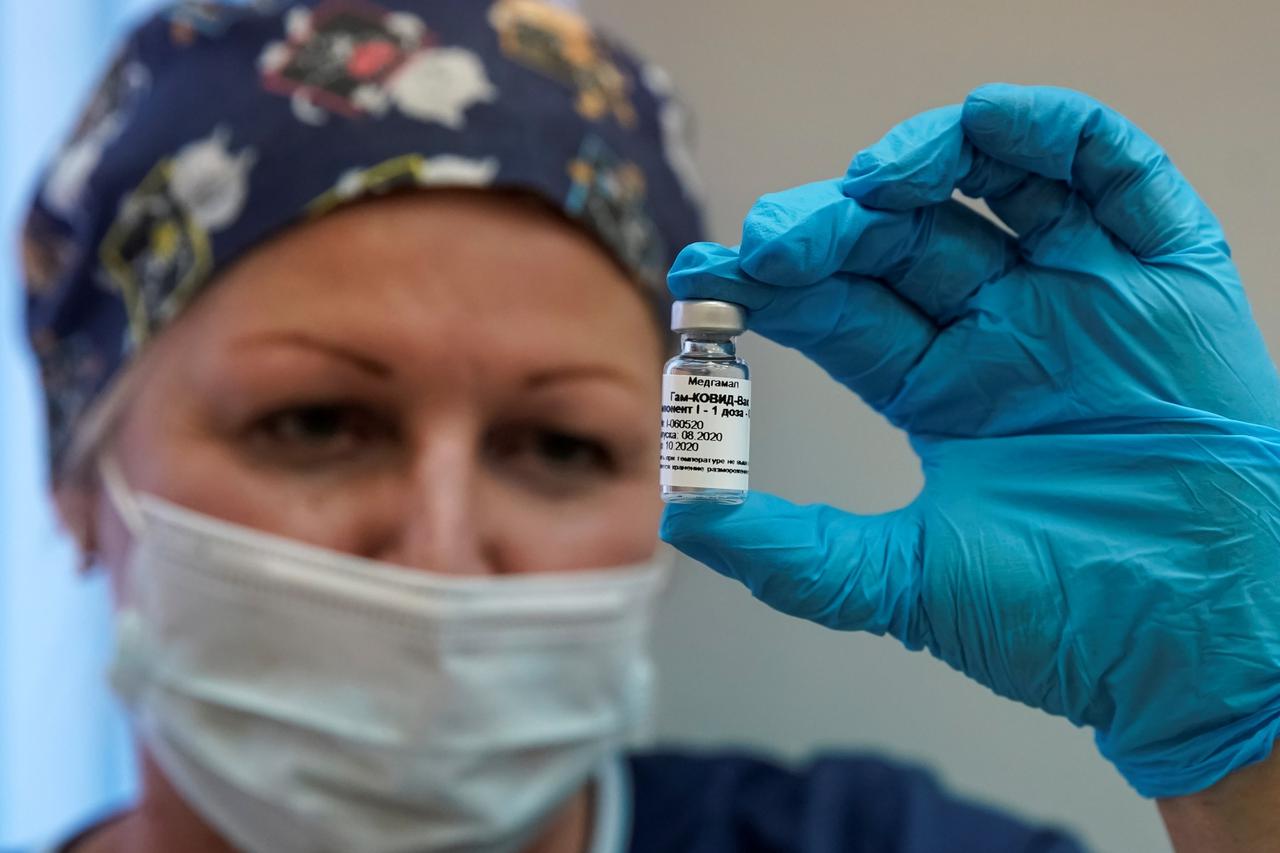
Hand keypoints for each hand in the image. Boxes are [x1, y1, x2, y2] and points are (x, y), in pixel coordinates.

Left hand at [662, 84, 1279, 798]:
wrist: (1205, 647)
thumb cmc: (1066, 621)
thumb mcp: (903, 585)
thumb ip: (793, 556)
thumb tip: (683, 517)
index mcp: (939, 392)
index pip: (839, 310)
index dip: (770, 287)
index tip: (705, 277)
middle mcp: (1001, 333)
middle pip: (897, 240)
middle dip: (827, 229)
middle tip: (770, 240)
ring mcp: (1080, 296)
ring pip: (990, 187)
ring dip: (923, 164)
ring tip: (869, 186)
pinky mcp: (1165, 273)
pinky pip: (1112, 171)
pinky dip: (1051, 131)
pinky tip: (984, 124)